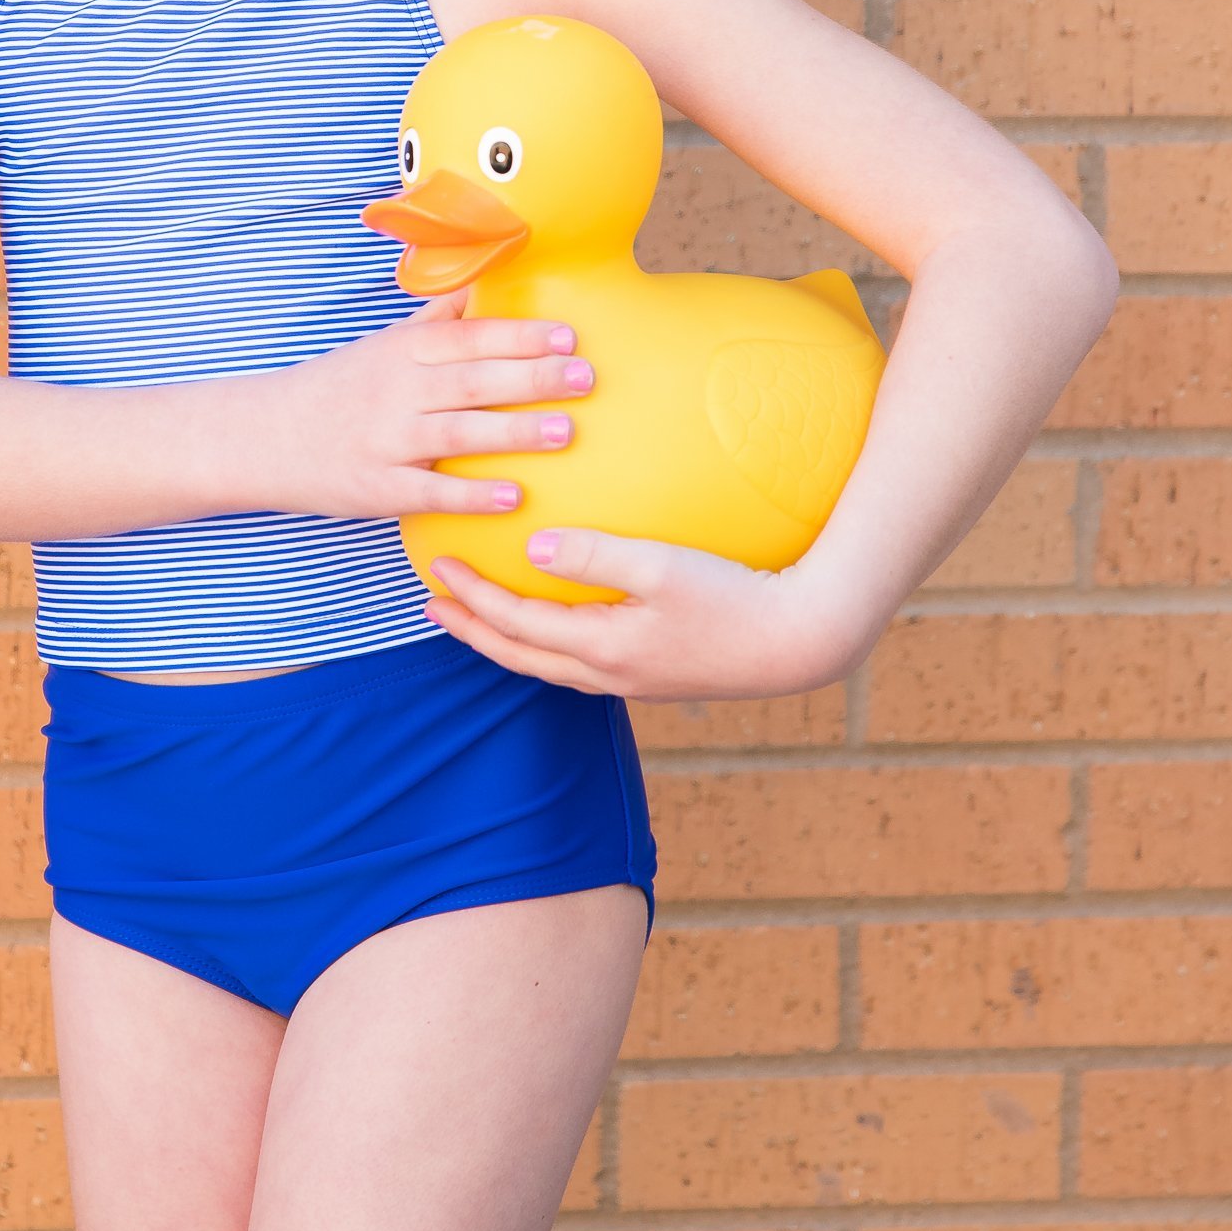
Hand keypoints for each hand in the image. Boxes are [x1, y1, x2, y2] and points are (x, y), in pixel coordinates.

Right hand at [245, 291, 593, 522]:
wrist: (264, 436)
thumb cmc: (338, 387)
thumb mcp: (384, 344)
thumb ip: (439, 317)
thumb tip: (486, 277)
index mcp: (404, 351)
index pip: (470, 336)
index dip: (519, 335)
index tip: (567, 336)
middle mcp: (397, 390)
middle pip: (473, 380)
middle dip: (532, 377)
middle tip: (585, 377)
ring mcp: (386, 440)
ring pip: (459, 433)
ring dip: (514, 432)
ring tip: (566, 430)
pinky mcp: (378, 488)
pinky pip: (431, 491)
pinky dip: (472, 495)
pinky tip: (515, 497)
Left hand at [424, 529, 883, 700]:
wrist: (799, 642)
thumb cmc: (734, 597)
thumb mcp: (663, 566)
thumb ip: (596, 555)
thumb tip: (533, 550)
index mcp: (602, 648)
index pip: (515, 625)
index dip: (471, 598)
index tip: (435, 568)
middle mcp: (609, 674)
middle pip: (519, 656)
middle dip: (472, 630)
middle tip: (432, 605)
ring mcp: (632, 680)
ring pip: (548, 665)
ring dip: (506, 640)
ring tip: (481, 615)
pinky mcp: (655, 674)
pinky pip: (579, 661)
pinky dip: (548, 642)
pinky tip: (558, 617)